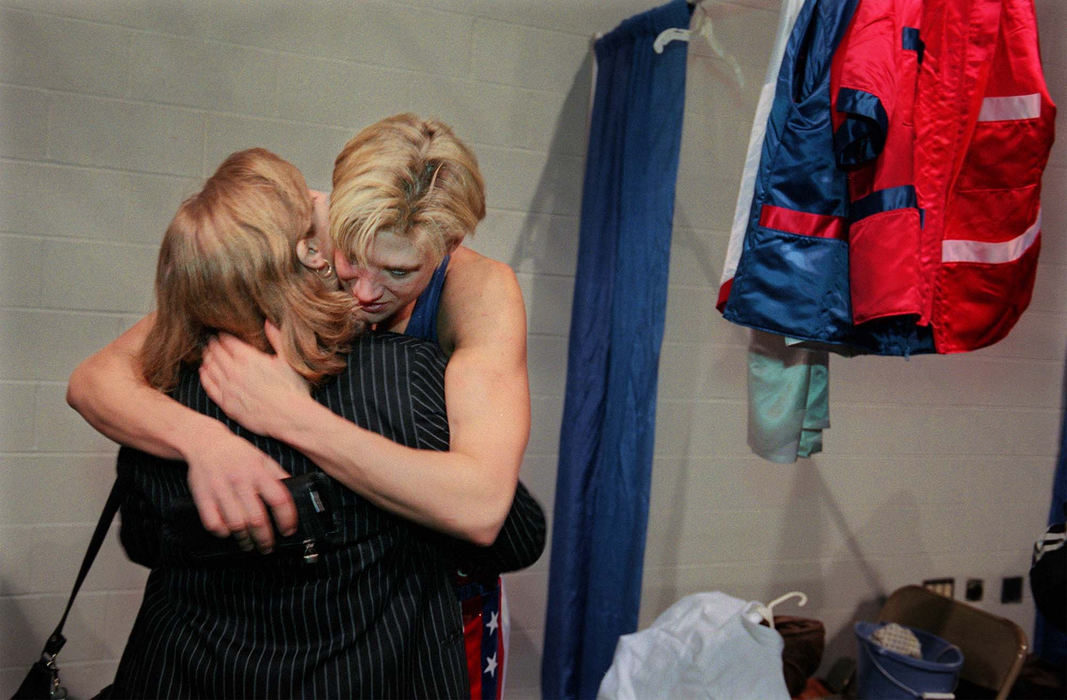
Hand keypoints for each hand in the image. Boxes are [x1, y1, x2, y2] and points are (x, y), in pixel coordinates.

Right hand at [184, 428, 297, 552]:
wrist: (205, 442)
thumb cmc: (237, 453)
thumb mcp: (262, 458)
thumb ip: (278, 475)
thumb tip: (296, 491)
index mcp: (258, 471)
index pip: (279, 499)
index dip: (287, 518)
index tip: (289, 531)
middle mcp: (240, 481)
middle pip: (257, 518)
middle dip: (265, 538)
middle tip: (268, 547)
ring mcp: (220, 489)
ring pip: (236, 524)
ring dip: (245, 540)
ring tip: (250, 546)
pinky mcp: (202, 497)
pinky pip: (213, 523)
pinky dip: (223, 533)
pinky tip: (229, 534)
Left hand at [199, 321, 310, 436]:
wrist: (290, 418)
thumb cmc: (293, 389)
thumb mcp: (288, 360)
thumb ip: (277, 338)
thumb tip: (267, 321)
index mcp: (249, 358)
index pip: (227, 341)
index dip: (222, 334)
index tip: (220, 332)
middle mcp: (234, 372)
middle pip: (216, 352)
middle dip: (213, 344)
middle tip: (211, 340)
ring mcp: (228, 388)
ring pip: (210, 367)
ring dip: (207, 357)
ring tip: (207, 352)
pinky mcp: (226, 404)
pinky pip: (208, 386)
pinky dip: (204, 376)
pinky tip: (204, 371)